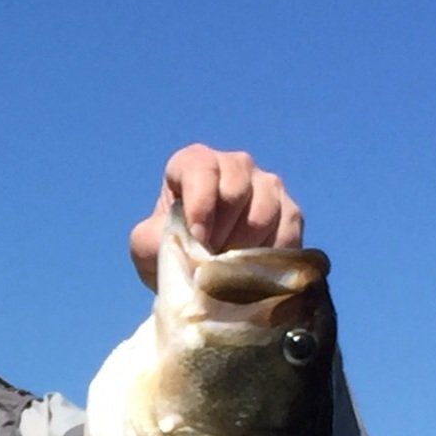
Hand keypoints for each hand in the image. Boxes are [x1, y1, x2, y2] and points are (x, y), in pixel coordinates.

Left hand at [128, 144, 303, 291]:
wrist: (195, 273)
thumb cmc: (167, 250)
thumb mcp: (146, 246)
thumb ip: (154, 239)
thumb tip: (185, 244)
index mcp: (193, 162)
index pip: (202, 169)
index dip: (200, 206)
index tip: (197, 240)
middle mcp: (234, 164)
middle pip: (236, 191)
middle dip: (221, 233)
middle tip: (209, 260)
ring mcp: (266, 184)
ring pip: (263, 212)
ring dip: (243, 248)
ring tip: (226, 269)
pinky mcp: (289, 211)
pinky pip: (287, 229)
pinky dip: (268, 255)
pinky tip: (252, 271)